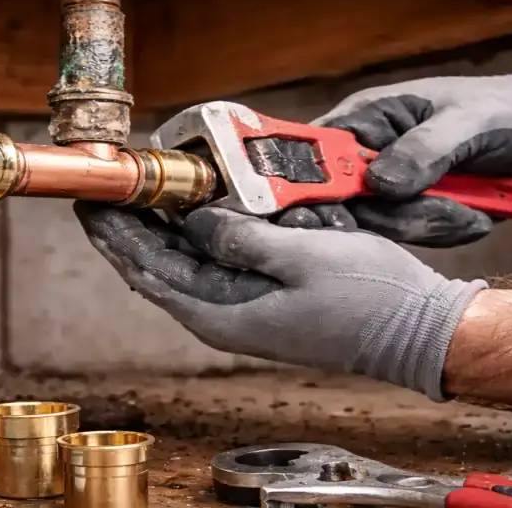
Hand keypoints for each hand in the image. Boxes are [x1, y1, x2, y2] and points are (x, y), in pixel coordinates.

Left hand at [74, 201, 485, 400]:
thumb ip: (242, 238)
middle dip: (131, 223)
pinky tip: (195, 204)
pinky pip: (216, 257)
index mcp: (221, 313)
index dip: (115, 233)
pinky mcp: (263, 293)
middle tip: (112, 182)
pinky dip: (200, 229)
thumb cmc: (370, 298)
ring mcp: (243, 305)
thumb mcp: (303, 258)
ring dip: (162, 224)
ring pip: (184, 259)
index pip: (146, 270)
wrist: (419, 329)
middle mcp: (223, 313)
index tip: (92, 199)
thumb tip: (196, 218)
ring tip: (143, 185)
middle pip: (158, 264)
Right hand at [289, 63, 511, 246]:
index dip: (312, 187)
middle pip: (343, 200)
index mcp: (368, 116)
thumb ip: (423, 150)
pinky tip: (473, 215)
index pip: (316, 153)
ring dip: (428, 224)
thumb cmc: (508, 110)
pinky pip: (410, 234)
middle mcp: (368, 152)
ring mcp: (388, 185)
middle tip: (441, 213)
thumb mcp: (470, 122)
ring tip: (471, 209)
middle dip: (393, 216)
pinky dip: (444, 230)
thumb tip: (379, 183)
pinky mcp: (411, 210)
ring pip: (380, 224)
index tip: (333, 216)